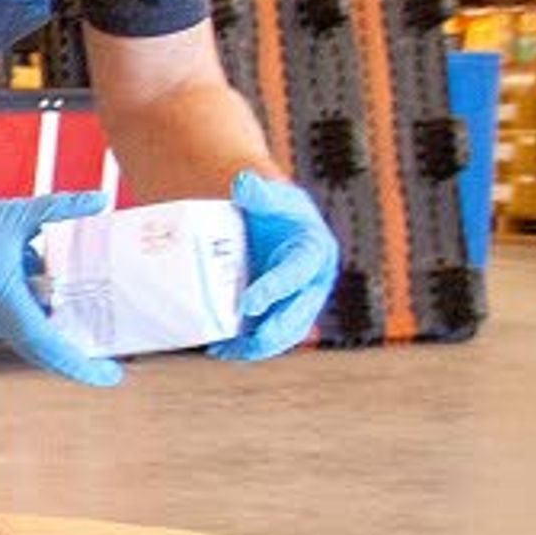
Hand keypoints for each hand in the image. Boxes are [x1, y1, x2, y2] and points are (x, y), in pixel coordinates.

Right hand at [0, 189, 122, 386]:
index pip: (46, 343)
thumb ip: (61, 207)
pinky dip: (24, 315)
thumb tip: (101, 199)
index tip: (109, 376)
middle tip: (109, 362)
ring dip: (44, 318)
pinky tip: (18, 282)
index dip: (79, 365)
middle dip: (75, 356)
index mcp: (3, 297)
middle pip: (42, 347)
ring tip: (33, 274)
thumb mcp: (20, 213)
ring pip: (26, 333)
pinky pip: (10, 328)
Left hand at [212, 171, 339, 361]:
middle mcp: (314, 280)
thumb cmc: (269, 208)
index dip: (276, 289)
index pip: (298, 273)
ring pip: (286, 332)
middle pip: (299, 313)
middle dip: (274, 330)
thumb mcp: (267, 197)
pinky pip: (270, 336)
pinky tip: (221, 349)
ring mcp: (300, 300)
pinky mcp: (282, 313)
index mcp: (314, 251)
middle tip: (245, 342)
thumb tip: (243, 184)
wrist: (267, 222)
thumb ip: (258, 193)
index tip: (249, 303)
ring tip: (226, 350)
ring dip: (258, 346)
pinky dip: (247, 346)